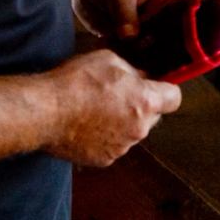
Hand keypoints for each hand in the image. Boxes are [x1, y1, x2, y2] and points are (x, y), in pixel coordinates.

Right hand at [40, 49, 181, 166]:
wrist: (45, 112)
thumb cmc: (75, 82)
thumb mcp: (109, 60)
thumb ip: (132, 71)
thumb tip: (140, 77)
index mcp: (146, 102)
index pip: (174, 98)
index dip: (166, 90)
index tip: (156, 86)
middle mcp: (139, 129)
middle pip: (153, 117)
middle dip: (141, 107)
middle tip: (118, 95)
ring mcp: (122, 147)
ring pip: (131, 133)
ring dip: (121, 123)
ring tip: (95, 110)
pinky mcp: (104, 160)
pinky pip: (112, 146)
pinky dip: (104, 138)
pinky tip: (85, 125)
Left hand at [70, 0, 181, 42]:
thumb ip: (126, 12)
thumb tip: (131, 37)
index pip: (178, 15)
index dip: (178, 29)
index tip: (167, 38)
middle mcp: (155, 16)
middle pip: (163, 37)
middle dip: (154, 44)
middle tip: (141, 45)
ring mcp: (139, 29)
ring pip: (144, 47)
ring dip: (135, 52)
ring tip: (125, 47)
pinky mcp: (122, 39)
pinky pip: (126, 51)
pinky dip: (121, 54)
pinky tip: (116, 53)